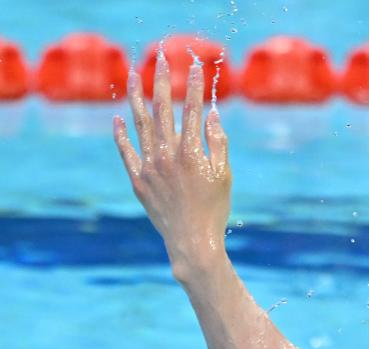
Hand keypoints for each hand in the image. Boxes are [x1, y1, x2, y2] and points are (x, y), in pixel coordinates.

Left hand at [113, 54, 230, 275]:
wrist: (192, 242)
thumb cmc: (213, 210)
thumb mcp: (224, 175)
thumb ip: (219, 142)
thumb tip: (211, 115)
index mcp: (192, 152)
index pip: (193, 110)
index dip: (194, 86)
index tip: (196, 66)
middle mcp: (168, 155)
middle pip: (163, 109)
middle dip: (162, 81)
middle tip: (161, 59)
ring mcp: (150, 167)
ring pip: (140, 124)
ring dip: (136, 97)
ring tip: (132, 76)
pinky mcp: (138, 180)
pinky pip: (126, 152)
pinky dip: (121, 134)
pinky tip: (118, 118)